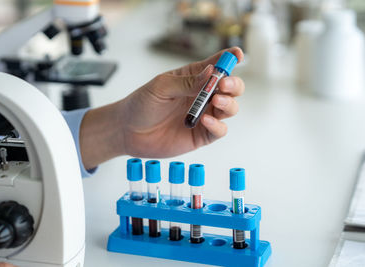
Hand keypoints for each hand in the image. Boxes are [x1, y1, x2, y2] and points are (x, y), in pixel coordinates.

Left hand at [80, 47, 243, 168]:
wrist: (127, 131)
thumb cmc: (141, 104)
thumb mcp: (161, 87)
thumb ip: (187, 82)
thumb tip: (211, 72)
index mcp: (193, 78)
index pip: (217, 65)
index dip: (230, 58)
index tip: (237, 54)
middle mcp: (202, 96)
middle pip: (230, 88)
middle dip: (233, 84)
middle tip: (224, 84)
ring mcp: (203, 115)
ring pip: (229, 108)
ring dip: (228, 103)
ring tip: (215, 101)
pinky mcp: (201, 135)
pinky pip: (219, 130)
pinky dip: (217, 126)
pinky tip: (205, 121)